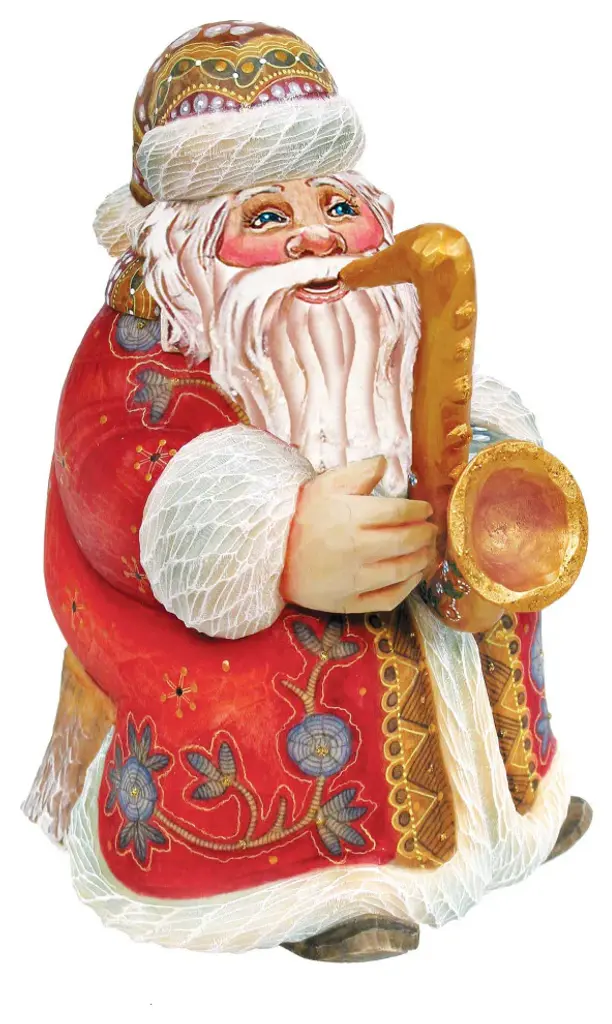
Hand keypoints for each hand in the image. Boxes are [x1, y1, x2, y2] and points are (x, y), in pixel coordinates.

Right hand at [281, 456, 435, 613]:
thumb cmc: (299, 515)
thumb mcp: (325, 484)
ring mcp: (354, 580)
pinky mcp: (348, 602)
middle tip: (432, 531)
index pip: (400, 511)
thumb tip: (386, 462)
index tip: (425, 510)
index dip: (419, 510)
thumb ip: (359, 472)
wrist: (268, 552)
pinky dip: (408, 588)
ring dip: (423, 560)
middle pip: (406, 542)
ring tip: (428, 552)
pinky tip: (413, 577)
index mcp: (352, 517)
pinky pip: (388, 599)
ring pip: (402, 571)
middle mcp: (357, 550)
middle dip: (426, 535)